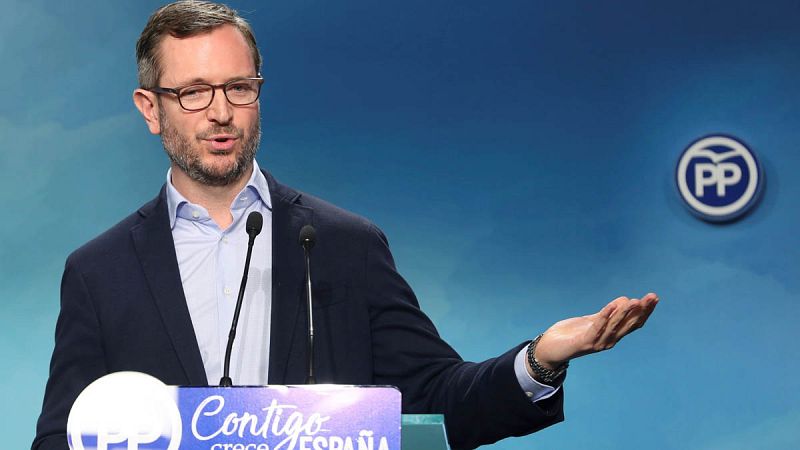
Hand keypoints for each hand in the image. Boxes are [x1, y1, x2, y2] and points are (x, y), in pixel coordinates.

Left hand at [532, 293, 658, 369]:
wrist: (549, 349)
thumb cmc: (570, 334)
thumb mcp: (591, 320)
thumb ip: (607, 314)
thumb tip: (625, 300)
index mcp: (611, 335)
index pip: (633, 323)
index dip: (645, 312)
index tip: (654, 298)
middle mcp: (608, 341)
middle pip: (628, 325)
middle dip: (641, 311)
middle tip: (652, 297)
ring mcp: (597, 343)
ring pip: (615, 326)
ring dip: (625, 313)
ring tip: (635, 300)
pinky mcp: (584, 343)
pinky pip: (597, 328)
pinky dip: (605, 316)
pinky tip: (611, 306)